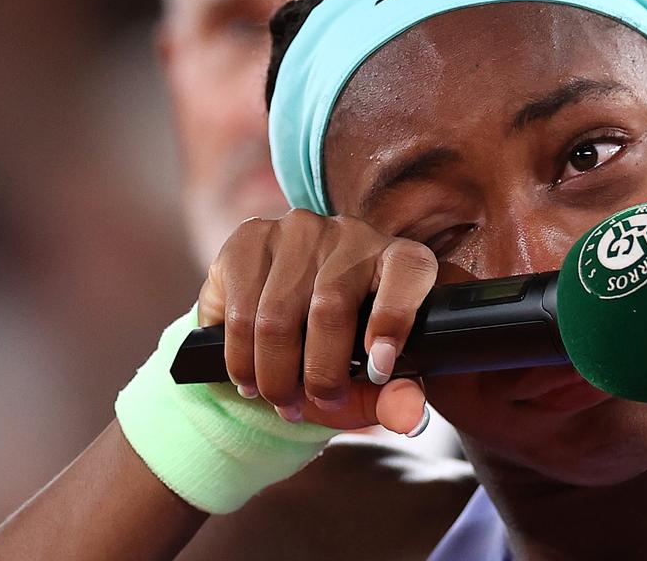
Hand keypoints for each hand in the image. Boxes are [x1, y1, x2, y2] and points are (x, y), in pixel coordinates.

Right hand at [198, 209, 437, 434]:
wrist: (283, 323)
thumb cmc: (342, 351)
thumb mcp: (374, 381)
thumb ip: (396, 397)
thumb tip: (406, 414)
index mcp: (396, 257)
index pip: (407, 269)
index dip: (395, 317)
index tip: (378, 369)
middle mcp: (350, 233)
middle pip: (330, 307)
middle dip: (320, 373)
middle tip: (317, 404)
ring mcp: (297, 231)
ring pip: (276, 316)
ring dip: (275, 375)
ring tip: (281, 400)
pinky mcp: (250, 238)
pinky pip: (239, 311)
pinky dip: (241, 359)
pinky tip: (249, 378)